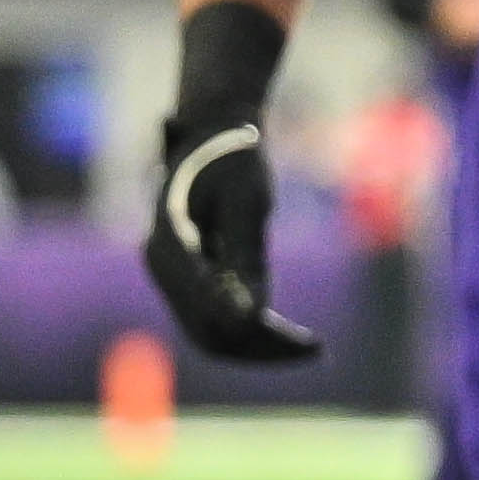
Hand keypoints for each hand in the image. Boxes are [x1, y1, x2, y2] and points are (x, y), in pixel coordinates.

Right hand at [141, 0, 331, 370]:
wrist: (212, 129)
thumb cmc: (234, 159)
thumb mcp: (248, 205)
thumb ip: (246, 260)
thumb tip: (251, 318)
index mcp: (171, 246)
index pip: (212, 315)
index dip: (261, 337)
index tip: (308, 346)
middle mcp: (162, 265)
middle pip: (209, 332)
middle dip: (262, 349)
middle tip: (316, 350)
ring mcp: (171, 272)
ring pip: (211, 330)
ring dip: (257, 344)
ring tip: (309, 346)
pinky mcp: (185, 273)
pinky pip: (214, 315)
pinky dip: (250, 327)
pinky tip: (288, 331)